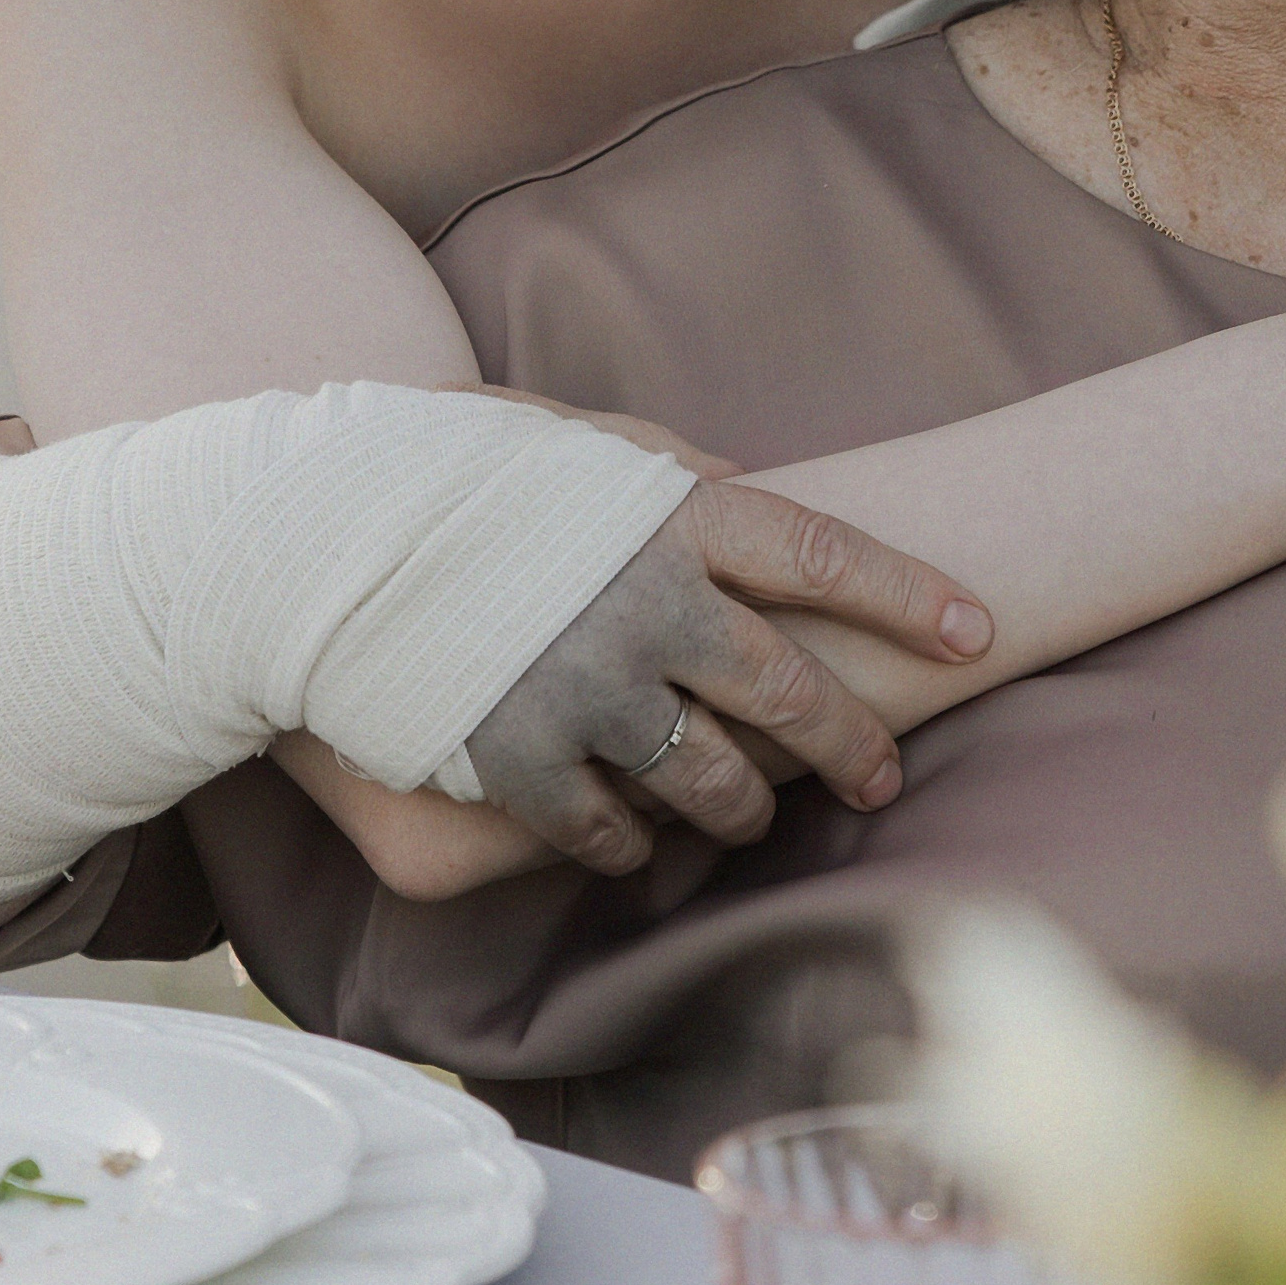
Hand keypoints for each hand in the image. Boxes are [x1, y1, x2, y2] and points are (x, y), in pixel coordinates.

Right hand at [463, 479, 993, 875]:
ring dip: (746, 806)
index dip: (909, 596)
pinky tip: (636, 840)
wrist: (309, 540)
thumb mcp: (570, 439)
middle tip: (882, 773)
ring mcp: (586, 694)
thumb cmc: (446, 473)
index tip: (976, 631)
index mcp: (668, 517)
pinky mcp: (521, 766)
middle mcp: (646, 609)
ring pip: (714, 779)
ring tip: (753, 812)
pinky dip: (633, 846)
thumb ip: (667, 467)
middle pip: (788, 690)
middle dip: (850, 742)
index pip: (823, 555)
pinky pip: (610, 833)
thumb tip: (747, 483)